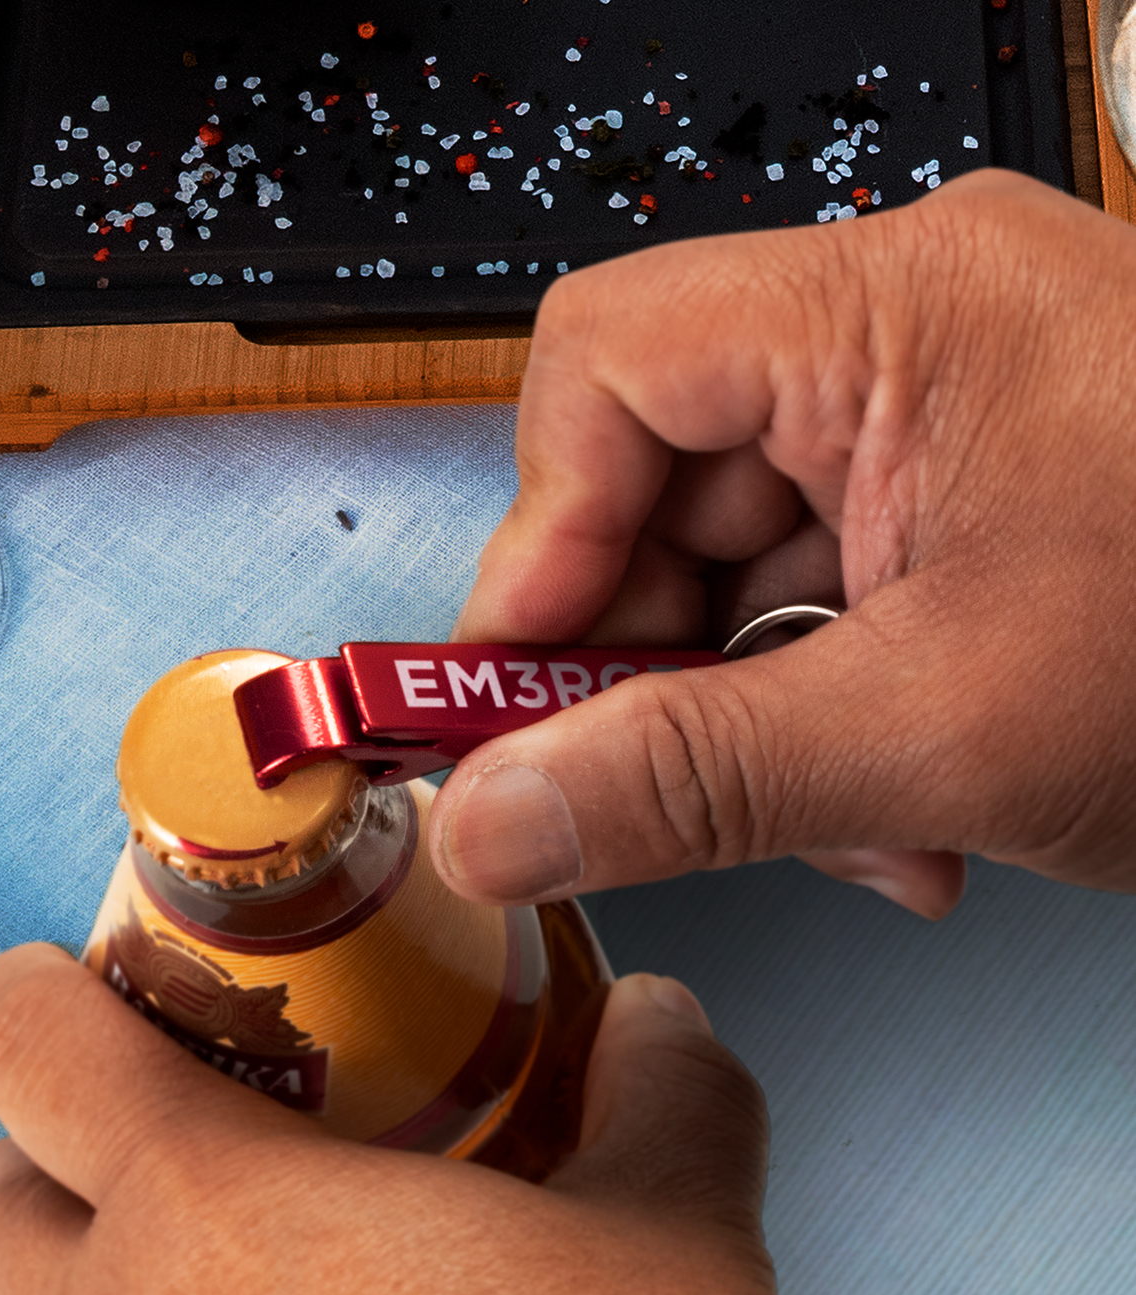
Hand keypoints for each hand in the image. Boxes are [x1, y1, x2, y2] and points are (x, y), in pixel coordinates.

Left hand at [0, 944, 846, 1294]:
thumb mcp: (676, 1237)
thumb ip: (663, 1095)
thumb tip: (659, 1023)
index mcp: (212, 1216)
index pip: (29, 1052)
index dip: (36, 996)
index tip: (72, 981)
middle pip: (5, 1223)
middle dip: (57, 1159)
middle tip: (174, 1123)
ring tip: (302, 1283)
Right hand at [429, 169, 1135, 918]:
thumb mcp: (953, 730)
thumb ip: (695, 778)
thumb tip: (493, 821)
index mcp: (903, 305)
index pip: (608, 361)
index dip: (537, 536)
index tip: (513, 692)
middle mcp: (908, 332)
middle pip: (653, 482)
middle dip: (645, 664)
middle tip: (633, 791)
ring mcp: (938, 415)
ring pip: (728, 568)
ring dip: (744, 720)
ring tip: (839, 826)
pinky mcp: (964, 495)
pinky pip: (813, 600)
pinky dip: (819, 718)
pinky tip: (890, 806)